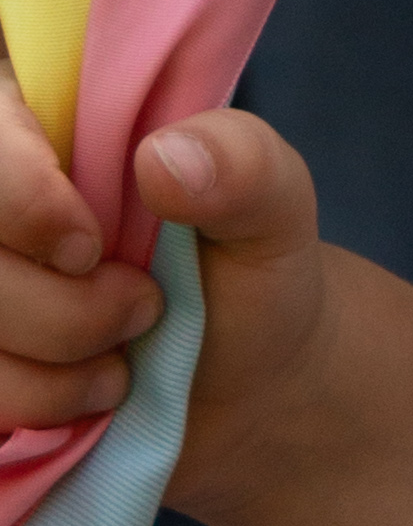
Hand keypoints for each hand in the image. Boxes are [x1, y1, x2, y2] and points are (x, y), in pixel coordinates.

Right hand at [0, 54, 327, 487]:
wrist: (244, 378)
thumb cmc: (249, 268)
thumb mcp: (273, 205)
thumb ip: (240, 161)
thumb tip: (159, 158)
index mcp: (59, 125)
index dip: (18, 193)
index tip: (89, 245)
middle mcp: (9, 204)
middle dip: (60, 304)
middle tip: (147, 304)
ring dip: (59, 356)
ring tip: (131, 349)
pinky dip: (41, 400)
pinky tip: (96, 388)